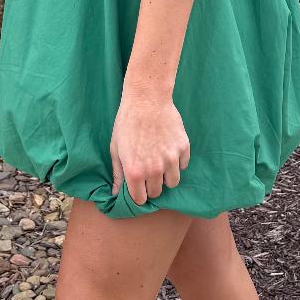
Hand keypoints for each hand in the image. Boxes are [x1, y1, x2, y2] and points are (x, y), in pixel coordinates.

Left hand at [109, 88, 189, 205]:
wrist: (147, 100)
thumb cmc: (126, 123)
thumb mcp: (116, 149)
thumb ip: (117, 174)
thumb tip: (115, 193)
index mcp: (135, 172)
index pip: (140, 199)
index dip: (138, 194)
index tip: (138, 187)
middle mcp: (154, 170)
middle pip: (157, 192)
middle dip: (151, 186)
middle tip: (148, 173)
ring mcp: (171, 160)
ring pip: (173, 182)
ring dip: (166, 177)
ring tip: (160, 164)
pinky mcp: (183, 149)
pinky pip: (183, 165)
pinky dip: (177, 162)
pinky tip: (168, 150)